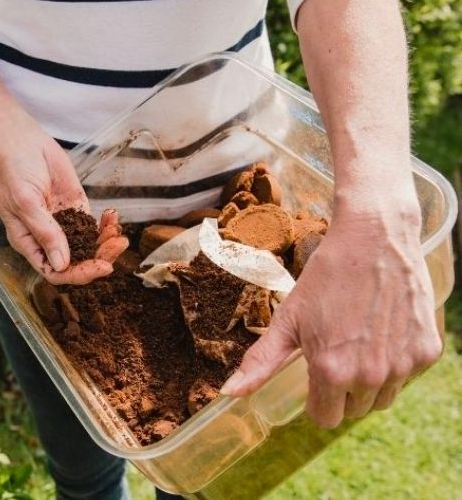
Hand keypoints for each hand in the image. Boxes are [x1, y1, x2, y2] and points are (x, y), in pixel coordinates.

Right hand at [0, 59, 126, 283]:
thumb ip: (44, 232)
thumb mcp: (25, 202)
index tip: (100, 266)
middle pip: (76, 262)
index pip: (54, 271)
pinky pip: (93, 225)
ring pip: (88, 246)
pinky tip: (113, 217)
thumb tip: (61, 264)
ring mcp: (62, 224)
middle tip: (117, 245)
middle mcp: (46, 238)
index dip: (78, 274)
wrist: (20, 140)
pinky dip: (106, 225)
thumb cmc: (13, 169)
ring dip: (106, 243)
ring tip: (118, 232)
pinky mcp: (75, 208)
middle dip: (99, 258)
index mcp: (28, 243)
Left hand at [220, 207, 441, 427]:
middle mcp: (370, 376)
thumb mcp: (288, 319)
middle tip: (337, 350)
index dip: (316, 398)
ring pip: (382, 398)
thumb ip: (261, 362)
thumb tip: (229, 393)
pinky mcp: (427, 352)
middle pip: (353, 410)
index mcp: (332, 372)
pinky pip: (408, 376)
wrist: (374, 239)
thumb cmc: (326, 277)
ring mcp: (403, 366)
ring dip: (370, 382)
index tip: (315, 374)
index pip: (324, 417)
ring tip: (359, 342)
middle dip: (342, 390)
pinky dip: (396, 362)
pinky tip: (383, 331)